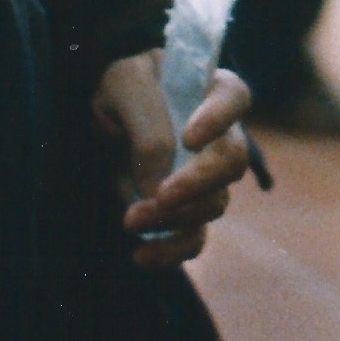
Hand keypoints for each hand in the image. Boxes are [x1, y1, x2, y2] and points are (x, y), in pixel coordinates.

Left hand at [90, 54, 253, 270]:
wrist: (105, 112)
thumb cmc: (123, 85)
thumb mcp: (125, 85)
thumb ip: (147, 127)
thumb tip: (157, 186)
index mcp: (212, 91)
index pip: (234, 99)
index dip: (219, 121)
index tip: (190, 139)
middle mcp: (220, 136)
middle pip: (232, 163)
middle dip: (198, 184)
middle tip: (161, 196)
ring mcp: (206, 177)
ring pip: (213, 205)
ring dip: (176, 219)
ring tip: (131, 220)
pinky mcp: (185, 209)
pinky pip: (193, 238)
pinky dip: (171, 252)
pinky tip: (141, 255)